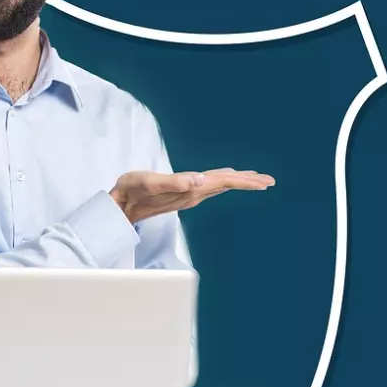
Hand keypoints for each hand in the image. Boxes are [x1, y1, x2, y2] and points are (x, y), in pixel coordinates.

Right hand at [108, 167, 274, 224]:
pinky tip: (225, 180)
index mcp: (190, 190)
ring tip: (255, 180)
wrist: (117, 207)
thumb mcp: (149, 183)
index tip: (265, 182)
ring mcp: (188, 195)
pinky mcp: (182, 194)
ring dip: (237, 182)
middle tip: (269, 181)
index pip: (223, 183)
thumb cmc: (129, 192)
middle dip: (248, 183)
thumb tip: (200, 179)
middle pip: (225, 185)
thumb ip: (175, 182)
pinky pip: (209, 186)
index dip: (245, 181)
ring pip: (219, 186)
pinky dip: (222, 181)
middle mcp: (192, 194)